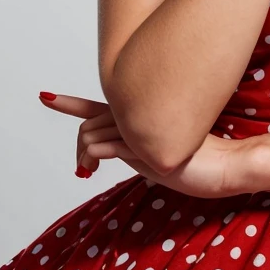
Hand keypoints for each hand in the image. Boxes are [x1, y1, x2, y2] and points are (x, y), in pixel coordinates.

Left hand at [38, 91, 256, 198]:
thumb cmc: (196, 162)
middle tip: (84, 170)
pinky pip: (105, 145)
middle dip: (79, 146)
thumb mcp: (158, 153)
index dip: (69, 103)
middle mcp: (138, 114)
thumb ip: (136, 146)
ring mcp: (140, 128)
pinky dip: (94, 156)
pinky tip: (94, 168)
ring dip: (84, 155)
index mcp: (142, 113)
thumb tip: (114, 154)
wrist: (223, 165)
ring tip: (88, 172)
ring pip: (92, 134)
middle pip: (89, 122)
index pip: (98, 106)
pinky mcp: (143, 144)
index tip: (46, 97)